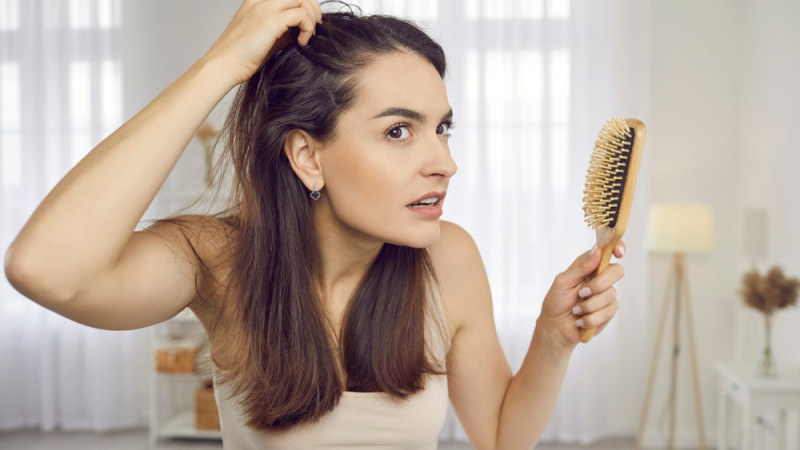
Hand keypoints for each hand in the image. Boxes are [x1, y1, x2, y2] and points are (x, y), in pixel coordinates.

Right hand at [202, 0, 322, 85]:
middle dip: (312, 8)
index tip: (308, 22)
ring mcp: (265, 8)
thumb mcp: (265, 39)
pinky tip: (301, 43)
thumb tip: (300, 32)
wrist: (223, 66)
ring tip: (308, 36)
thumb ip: (282, 31)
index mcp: (256, 1)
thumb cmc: (240, 57)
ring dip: (311, 17)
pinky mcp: (271, 21)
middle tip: (315, 27)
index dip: (302, 5)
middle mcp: (260, 0)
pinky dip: (308, 29)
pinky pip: (301, 16)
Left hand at [537, 242, 625, 347]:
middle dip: (599, 284)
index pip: (608, 252)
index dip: (617, 247)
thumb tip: (597, 250)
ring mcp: (606, 295)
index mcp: (589, 266)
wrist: (556, 328)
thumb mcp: (563, 282)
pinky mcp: (608, 312)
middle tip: (582, 293)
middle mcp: (600, 278)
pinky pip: (607, 312)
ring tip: (576, 310)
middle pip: (617, 271)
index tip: (618, 253)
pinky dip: (590, 318)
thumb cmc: (556, 302)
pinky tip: (580, 320)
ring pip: (610, 295)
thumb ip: (580, 267)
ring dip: (589, 305)